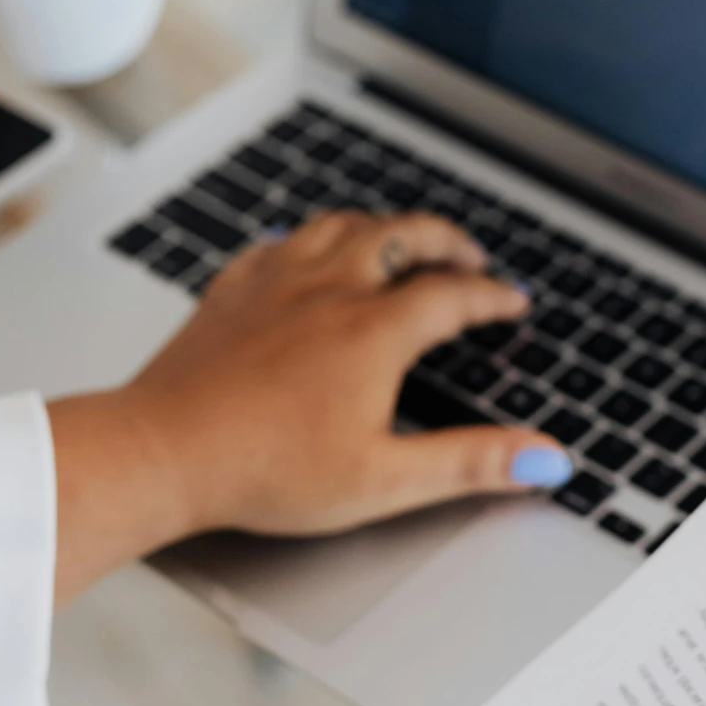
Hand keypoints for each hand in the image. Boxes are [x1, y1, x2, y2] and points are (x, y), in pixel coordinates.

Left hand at [48, 211, 572, 602]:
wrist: (162, 452)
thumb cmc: (263, 470)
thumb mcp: (384, 481)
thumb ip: (470, 463)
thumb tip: (543, 460)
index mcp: (374, 330)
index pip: (454, 295)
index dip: (493, 296)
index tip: (512, 303)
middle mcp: (330, 289)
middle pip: (404, 235)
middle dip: (447, 241)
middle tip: (469, 256)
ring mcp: (276, 281)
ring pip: (343, 225)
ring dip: (384, 227)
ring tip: (402, 241)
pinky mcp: (232, 290)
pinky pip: (283, 242)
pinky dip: (314, 240)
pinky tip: (311, 257)